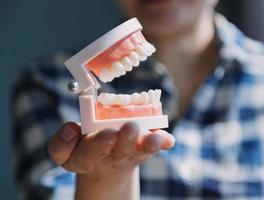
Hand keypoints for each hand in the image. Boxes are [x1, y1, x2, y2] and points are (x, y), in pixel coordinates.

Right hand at [47, 122, 174, 177]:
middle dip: (125, 140)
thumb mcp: (64, 152)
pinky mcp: (144, 149)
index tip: (108, 133)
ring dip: (149, 144)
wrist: (105, 165)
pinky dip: (162, 142)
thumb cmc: (85, 151)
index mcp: (90, 155)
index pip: (93, 150)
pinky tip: (168, 139)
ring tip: (154, 138)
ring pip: (141, 151)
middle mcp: (114, 155)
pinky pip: (155, 147)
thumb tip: (71, 129)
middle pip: (121, 150)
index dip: (101, 143)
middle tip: (129, 128)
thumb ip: (61, 143)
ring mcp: (132, 153)